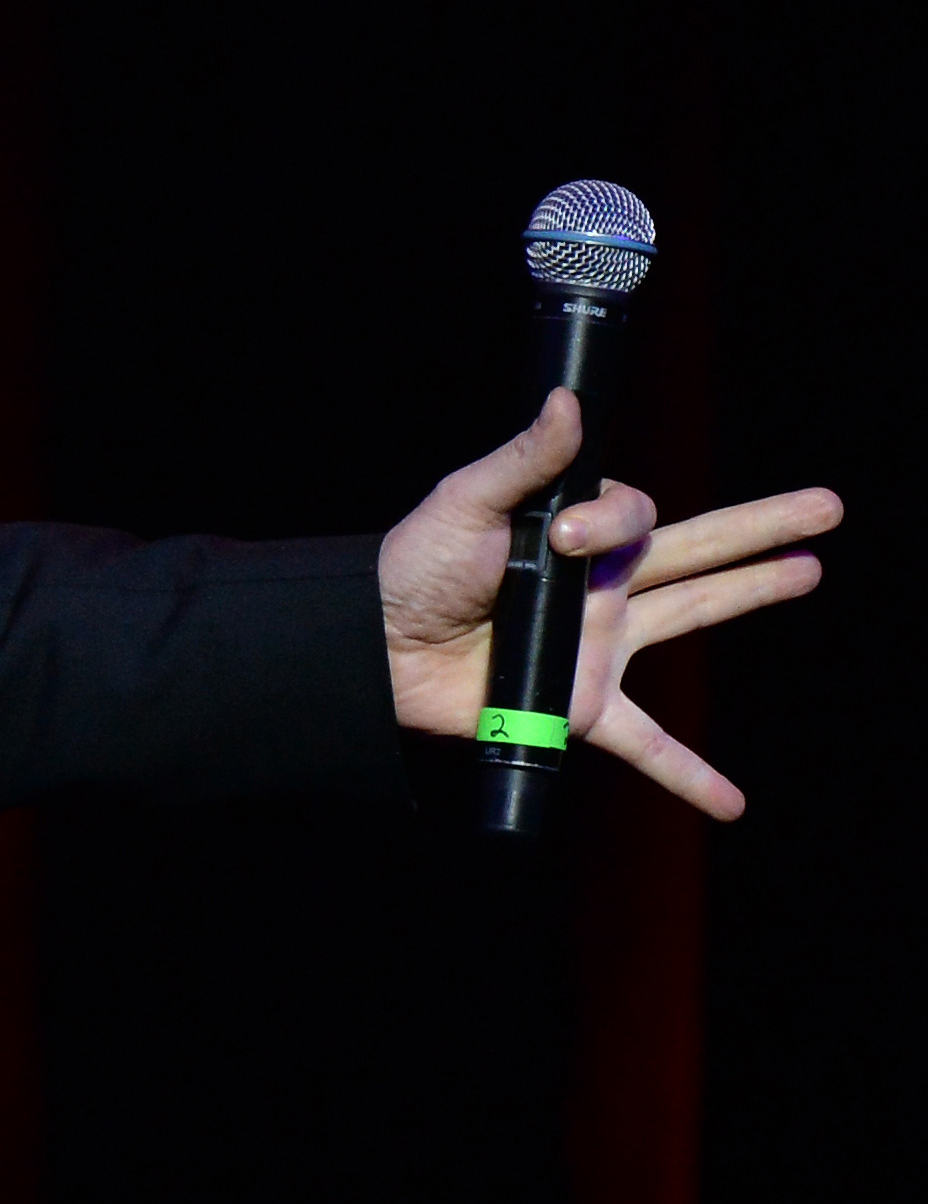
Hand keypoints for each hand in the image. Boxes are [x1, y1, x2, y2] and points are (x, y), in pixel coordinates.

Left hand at [380, 389, 839, 818]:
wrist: (374, 649)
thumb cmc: (410, 569)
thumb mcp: (466, 502)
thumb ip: (526, 458)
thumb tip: (567, 399)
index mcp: (574, 533)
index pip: (639, 515)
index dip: (614, 521)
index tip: (564, 537)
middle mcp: (599, 585)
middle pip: (699, 546)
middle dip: (764, 525)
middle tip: (829, 506)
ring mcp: (598, 644)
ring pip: (692, 614)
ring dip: (753, 594)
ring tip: (812, 572)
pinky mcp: (579, 703)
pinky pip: (645, 743)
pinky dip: (688, 775)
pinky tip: (730, 804)